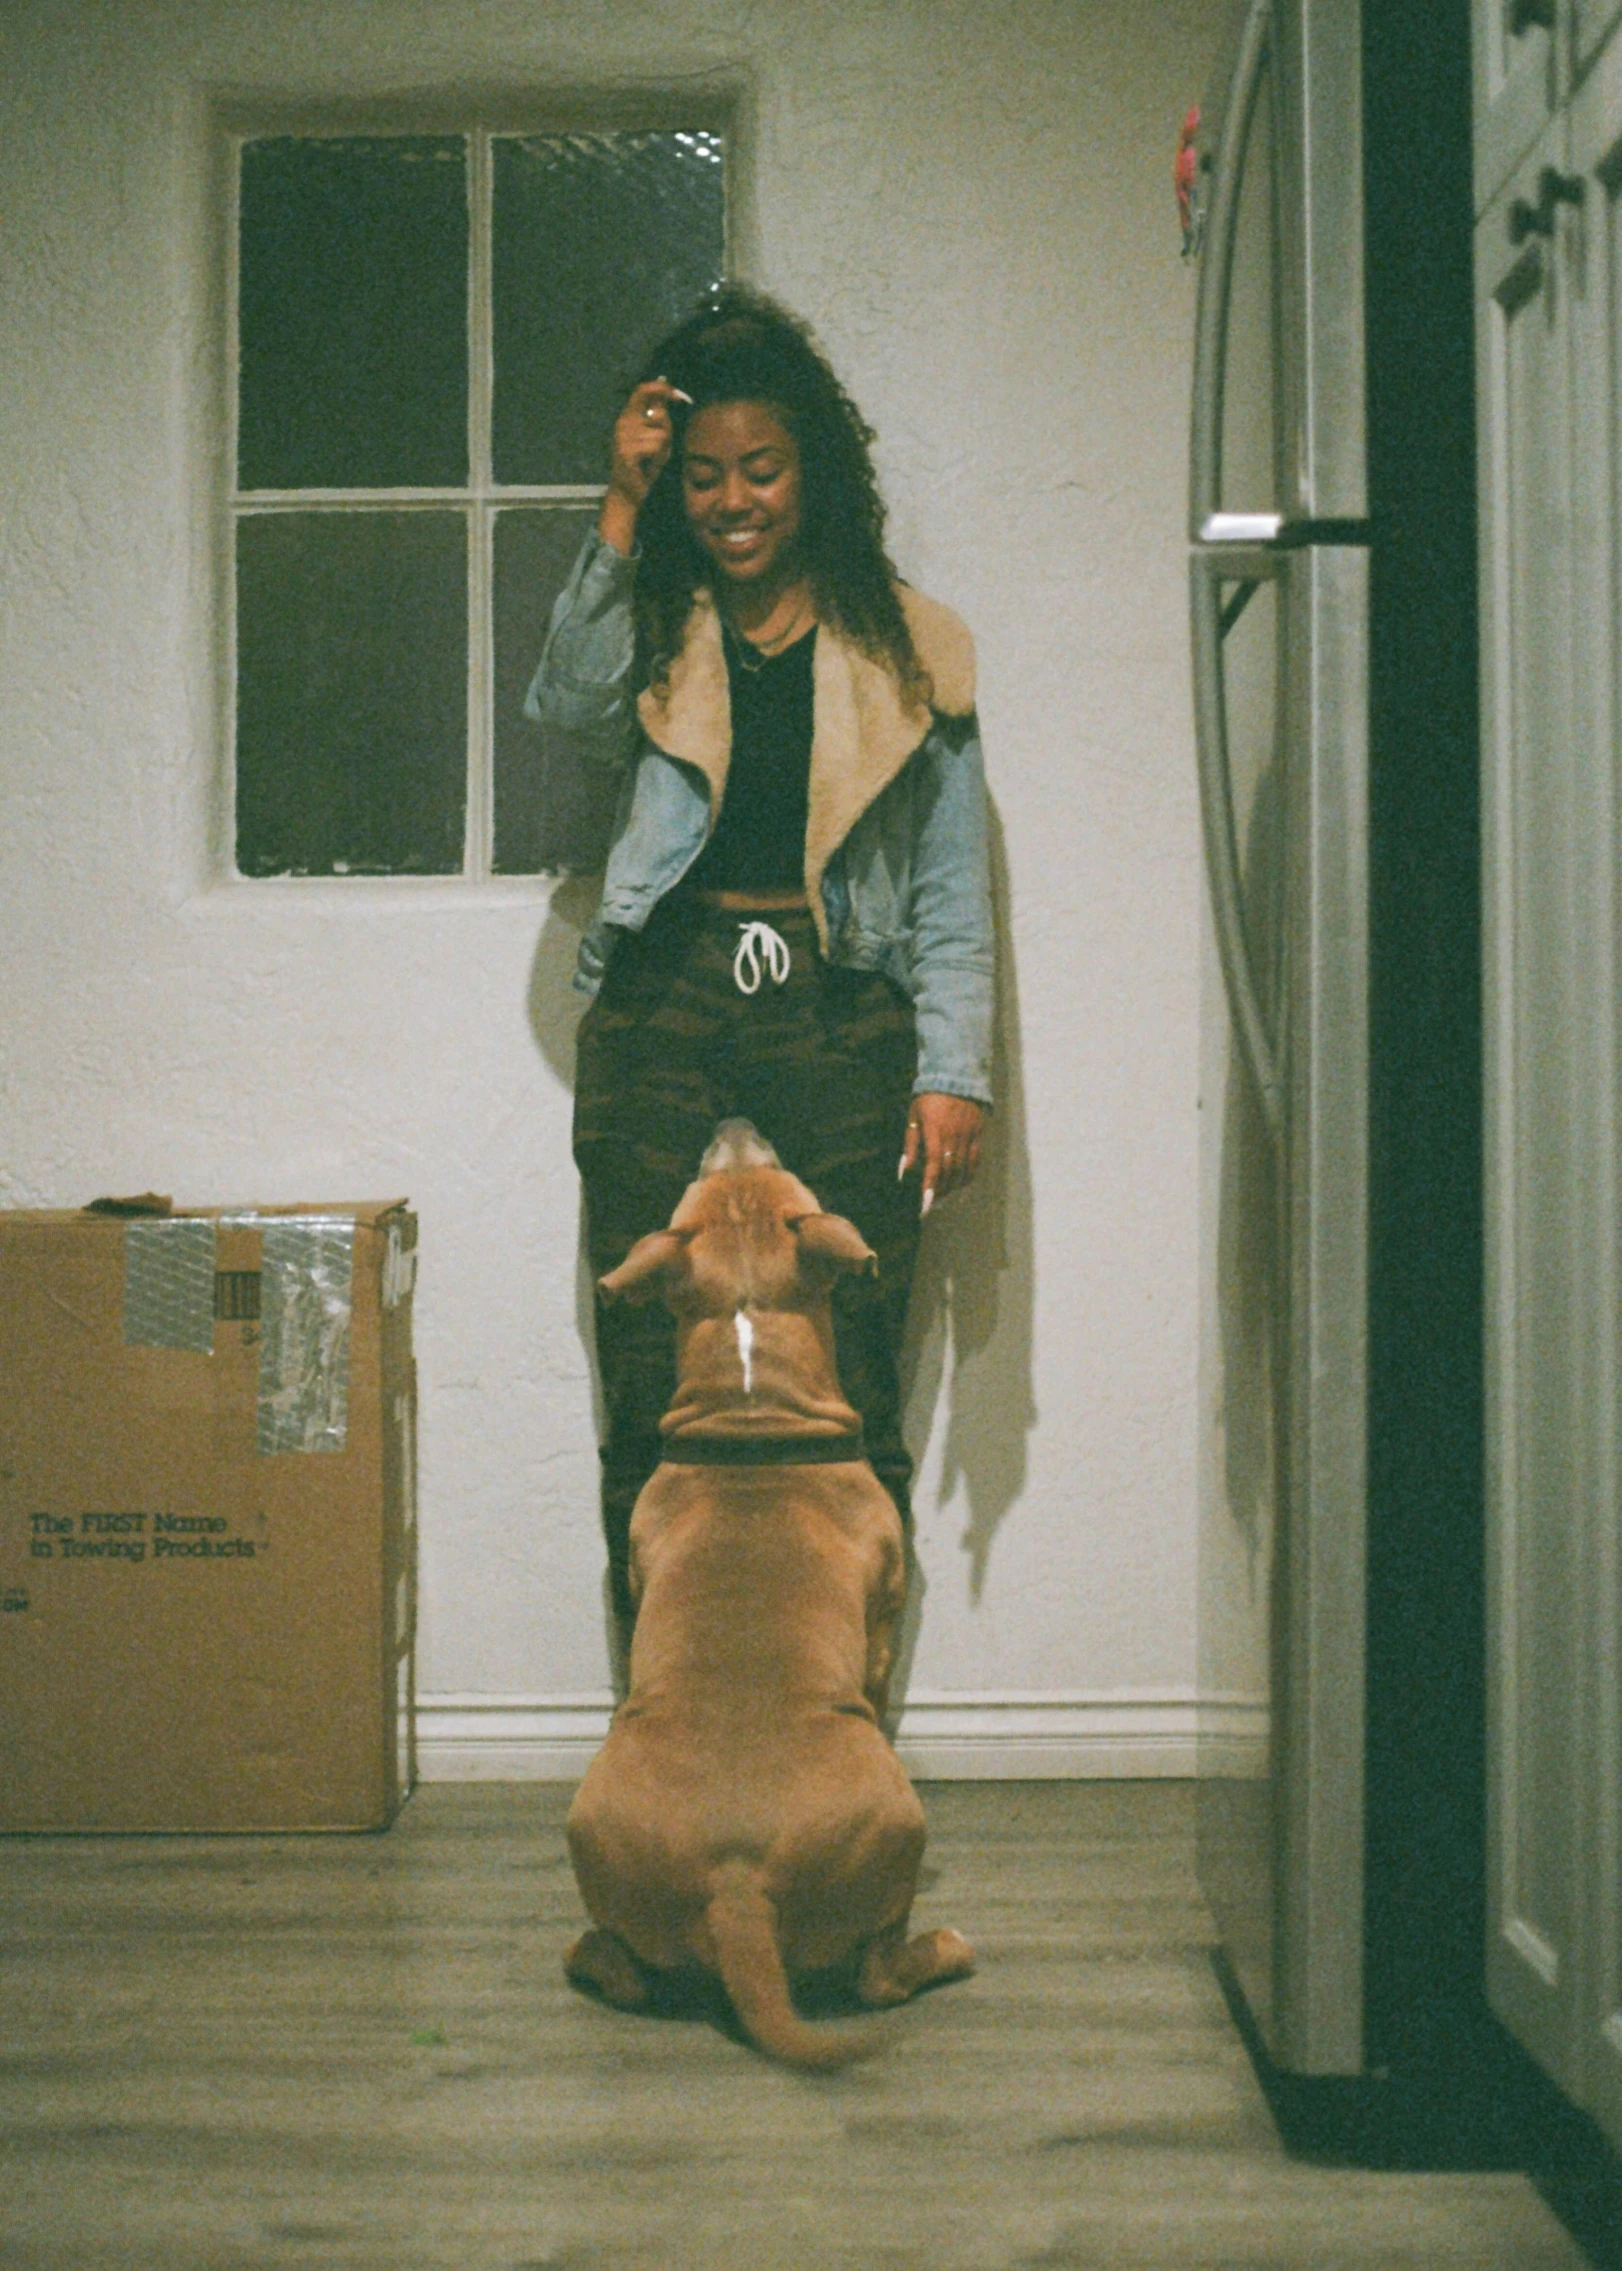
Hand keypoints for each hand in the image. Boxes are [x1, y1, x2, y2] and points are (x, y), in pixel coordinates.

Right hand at [598, 377, 691, 554]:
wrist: (628, 493)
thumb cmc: (644, 466)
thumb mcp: (656, 439)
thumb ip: (660, 419)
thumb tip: (666, 398)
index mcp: (628, 416)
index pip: (642, 390)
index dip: (661, 388)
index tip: (676, 395)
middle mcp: (623, 422)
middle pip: (658, 413)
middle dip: (667, 430)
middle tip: (659, 447)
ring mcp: (622, 436)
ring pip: (661, 433)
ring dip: (663, 449)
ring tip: (652, 459)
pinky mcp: (626, 451)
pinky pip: (655, 446)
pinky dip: (658, 457)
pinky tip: (648, 465)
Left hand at [899, 1094, 984, 1215]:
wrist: (956, 1076)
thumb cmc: (929, 1097)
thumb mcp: (914, 1117)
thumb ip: (910, 1145)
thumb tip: (904, 1171)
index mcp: (935, 1131)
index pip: (934, 1165)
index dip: (930, 1187)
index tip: (925, 1205)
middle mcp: (954, 1135)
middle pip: (949, 1171)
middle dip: (939, 1191)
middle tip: (930, 1204)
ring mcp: (968, 1135)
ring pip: (963, 1169)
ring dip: (952, 1186)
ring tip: (942, 1197)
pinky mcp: (978, 1134)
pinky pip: (975, 1160)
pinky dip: (968, 1175)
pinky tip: (960, 1184)